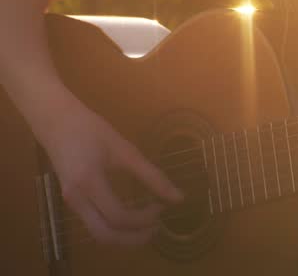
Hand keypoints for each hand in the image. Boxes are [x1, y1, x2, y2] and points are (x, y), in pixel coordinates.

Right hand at [39, 103, 182, 244]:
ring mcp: (71, 203)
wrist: (56, 122)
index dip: (144, 218)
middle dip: (134, 238)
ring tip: (148, 225)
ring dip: (124, 237)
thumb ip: (151, 175)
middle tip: (158, 227)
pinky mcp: (72, 202)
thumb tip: (178, 197)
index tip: (163, 206)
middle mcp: (76, 199)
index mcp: (89, 183)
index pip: (119, 216)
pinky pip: (94, 225)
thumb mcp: (124, 149)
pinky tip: (132, 218)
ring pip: (98, 234)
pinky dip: (114, 228)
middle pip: (105, 235)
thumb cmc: (92, 131)